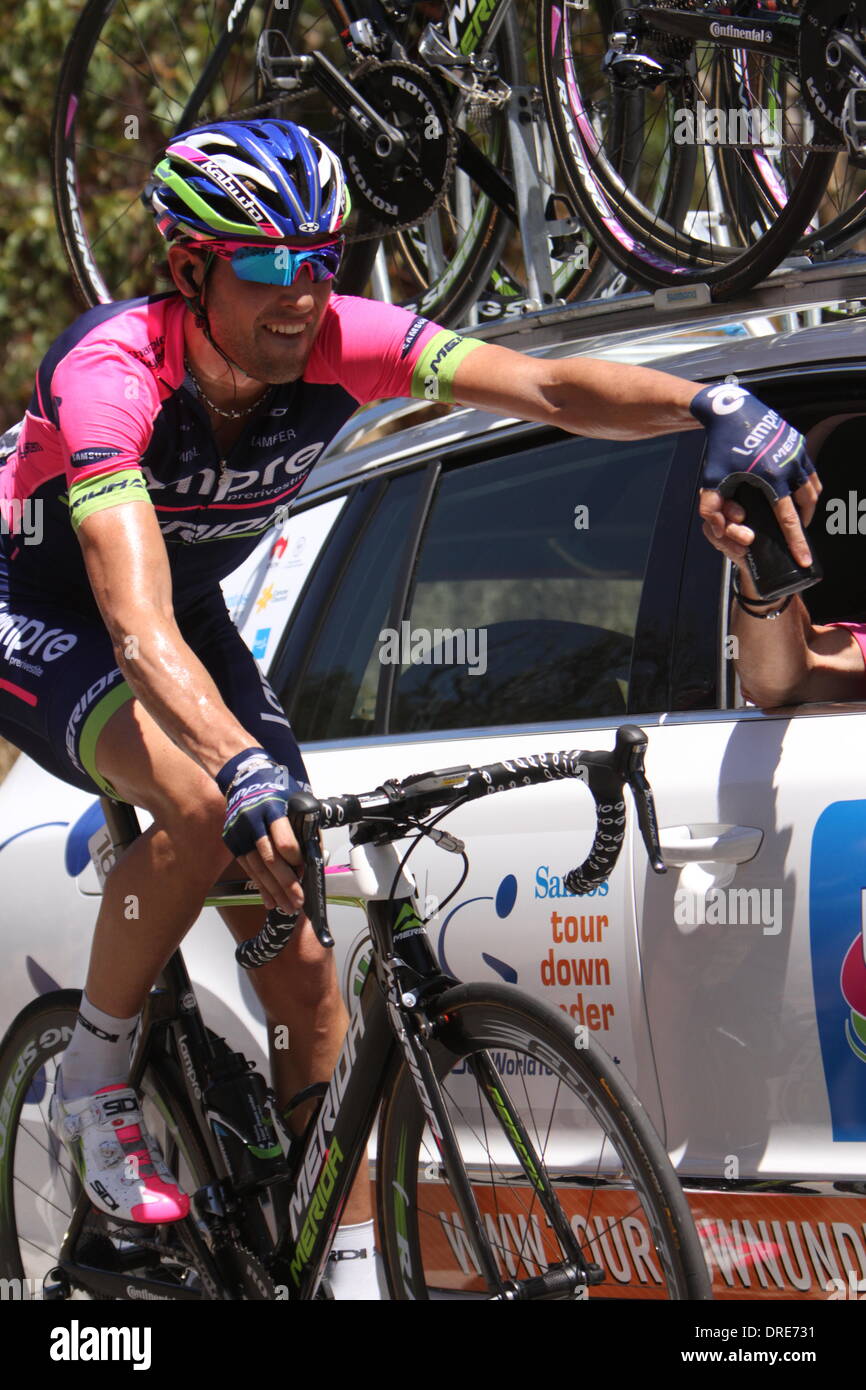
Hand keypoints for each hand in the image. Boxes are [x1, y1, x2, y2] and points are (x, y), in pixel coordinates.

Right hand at [216, 747, 304, 913]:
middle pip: (270, 859)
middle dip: (286, 883)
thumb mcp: (295, 801)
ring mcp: (240, 833)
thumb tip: (313, 859)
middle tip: (298, 902)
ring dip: (273, 890)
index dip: (294, 859)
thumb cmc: (277, 791)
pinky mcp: (232, 842)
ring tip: (287, 907)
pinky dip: (260, 886)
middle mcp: (253, 821)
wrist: (245, 779)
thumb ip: (304, 827)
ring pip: (258, 868)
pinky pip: (248, 869)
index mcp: (273, 808)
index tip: (303, 871)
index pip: (283, 840)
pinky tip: (270, 900)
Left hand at [692, 384, 820, 568]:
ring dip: (807, 504)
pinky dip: (807, 485)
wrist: (731, 412)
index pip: (789, 519)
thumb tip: (719, 530)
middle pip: (807, 505)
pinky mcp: (799, 442)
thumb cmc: (720, 448)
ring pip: (812, 488)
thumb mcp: (711, 479)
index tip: (805, 559)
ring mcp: (797, 453)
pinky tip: (796, 491)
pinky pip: (810, 471)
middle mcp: (790, 466)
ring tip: (797, 515)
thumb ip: (710, 508)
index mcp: (771, 479)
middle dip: (804, 523)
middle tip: (796, 535)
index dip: (797, 542)